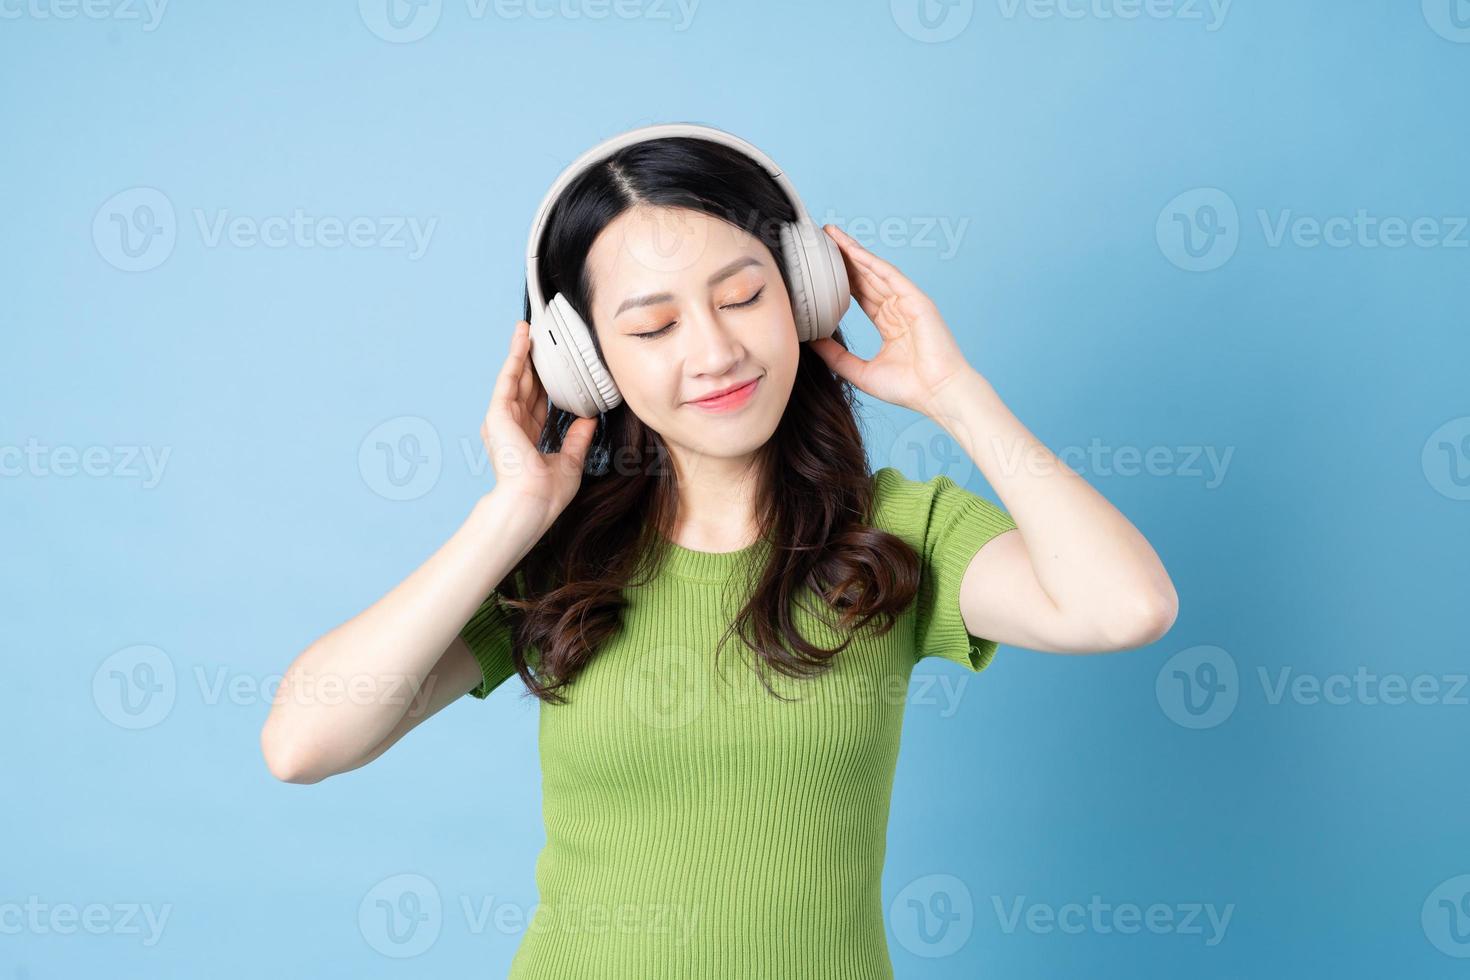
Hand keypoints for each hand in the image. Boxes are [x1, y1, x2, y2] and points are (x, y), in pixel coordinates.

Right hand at [480, 320, 597, 525]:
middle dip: (534, 361)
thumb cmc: (547, 493)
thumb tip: (590, 419)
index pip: (538, 403)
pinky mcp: (497, 413)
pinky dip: (515, 355)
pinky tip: (522, 336)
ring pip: (516, 376)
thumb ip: (577, 438)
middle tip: (543, 336)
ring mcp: (502, 419)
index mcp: (526, 439)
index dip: (546, 382)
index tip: (556, 364)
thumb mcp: (570, 461)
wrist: (531, 503)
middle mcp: (511, 426)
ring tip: (529, 327)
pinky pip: (508, 377)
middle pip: (526, 385)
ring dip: (522, 351)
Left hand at [809, 224, 977, 416]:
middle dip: (844, 258)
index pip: (860, 294)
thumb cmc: (908, 388)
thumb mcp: (860, 371)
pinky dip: (870, 261)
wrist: (937, 395)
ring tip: (831, 234)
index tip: (820, 267)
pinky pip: (890, 275)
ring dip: (853, 251)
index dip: (841, 278)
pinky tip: (852, 249)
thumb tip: (811, 341)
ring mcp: (908, 302)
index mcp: (889, 324)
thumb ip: (836, 355)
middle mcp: (898, 309)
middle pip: (865, 277)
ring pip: (875, 271)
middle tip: (820, 239)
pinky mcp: (916, 300)